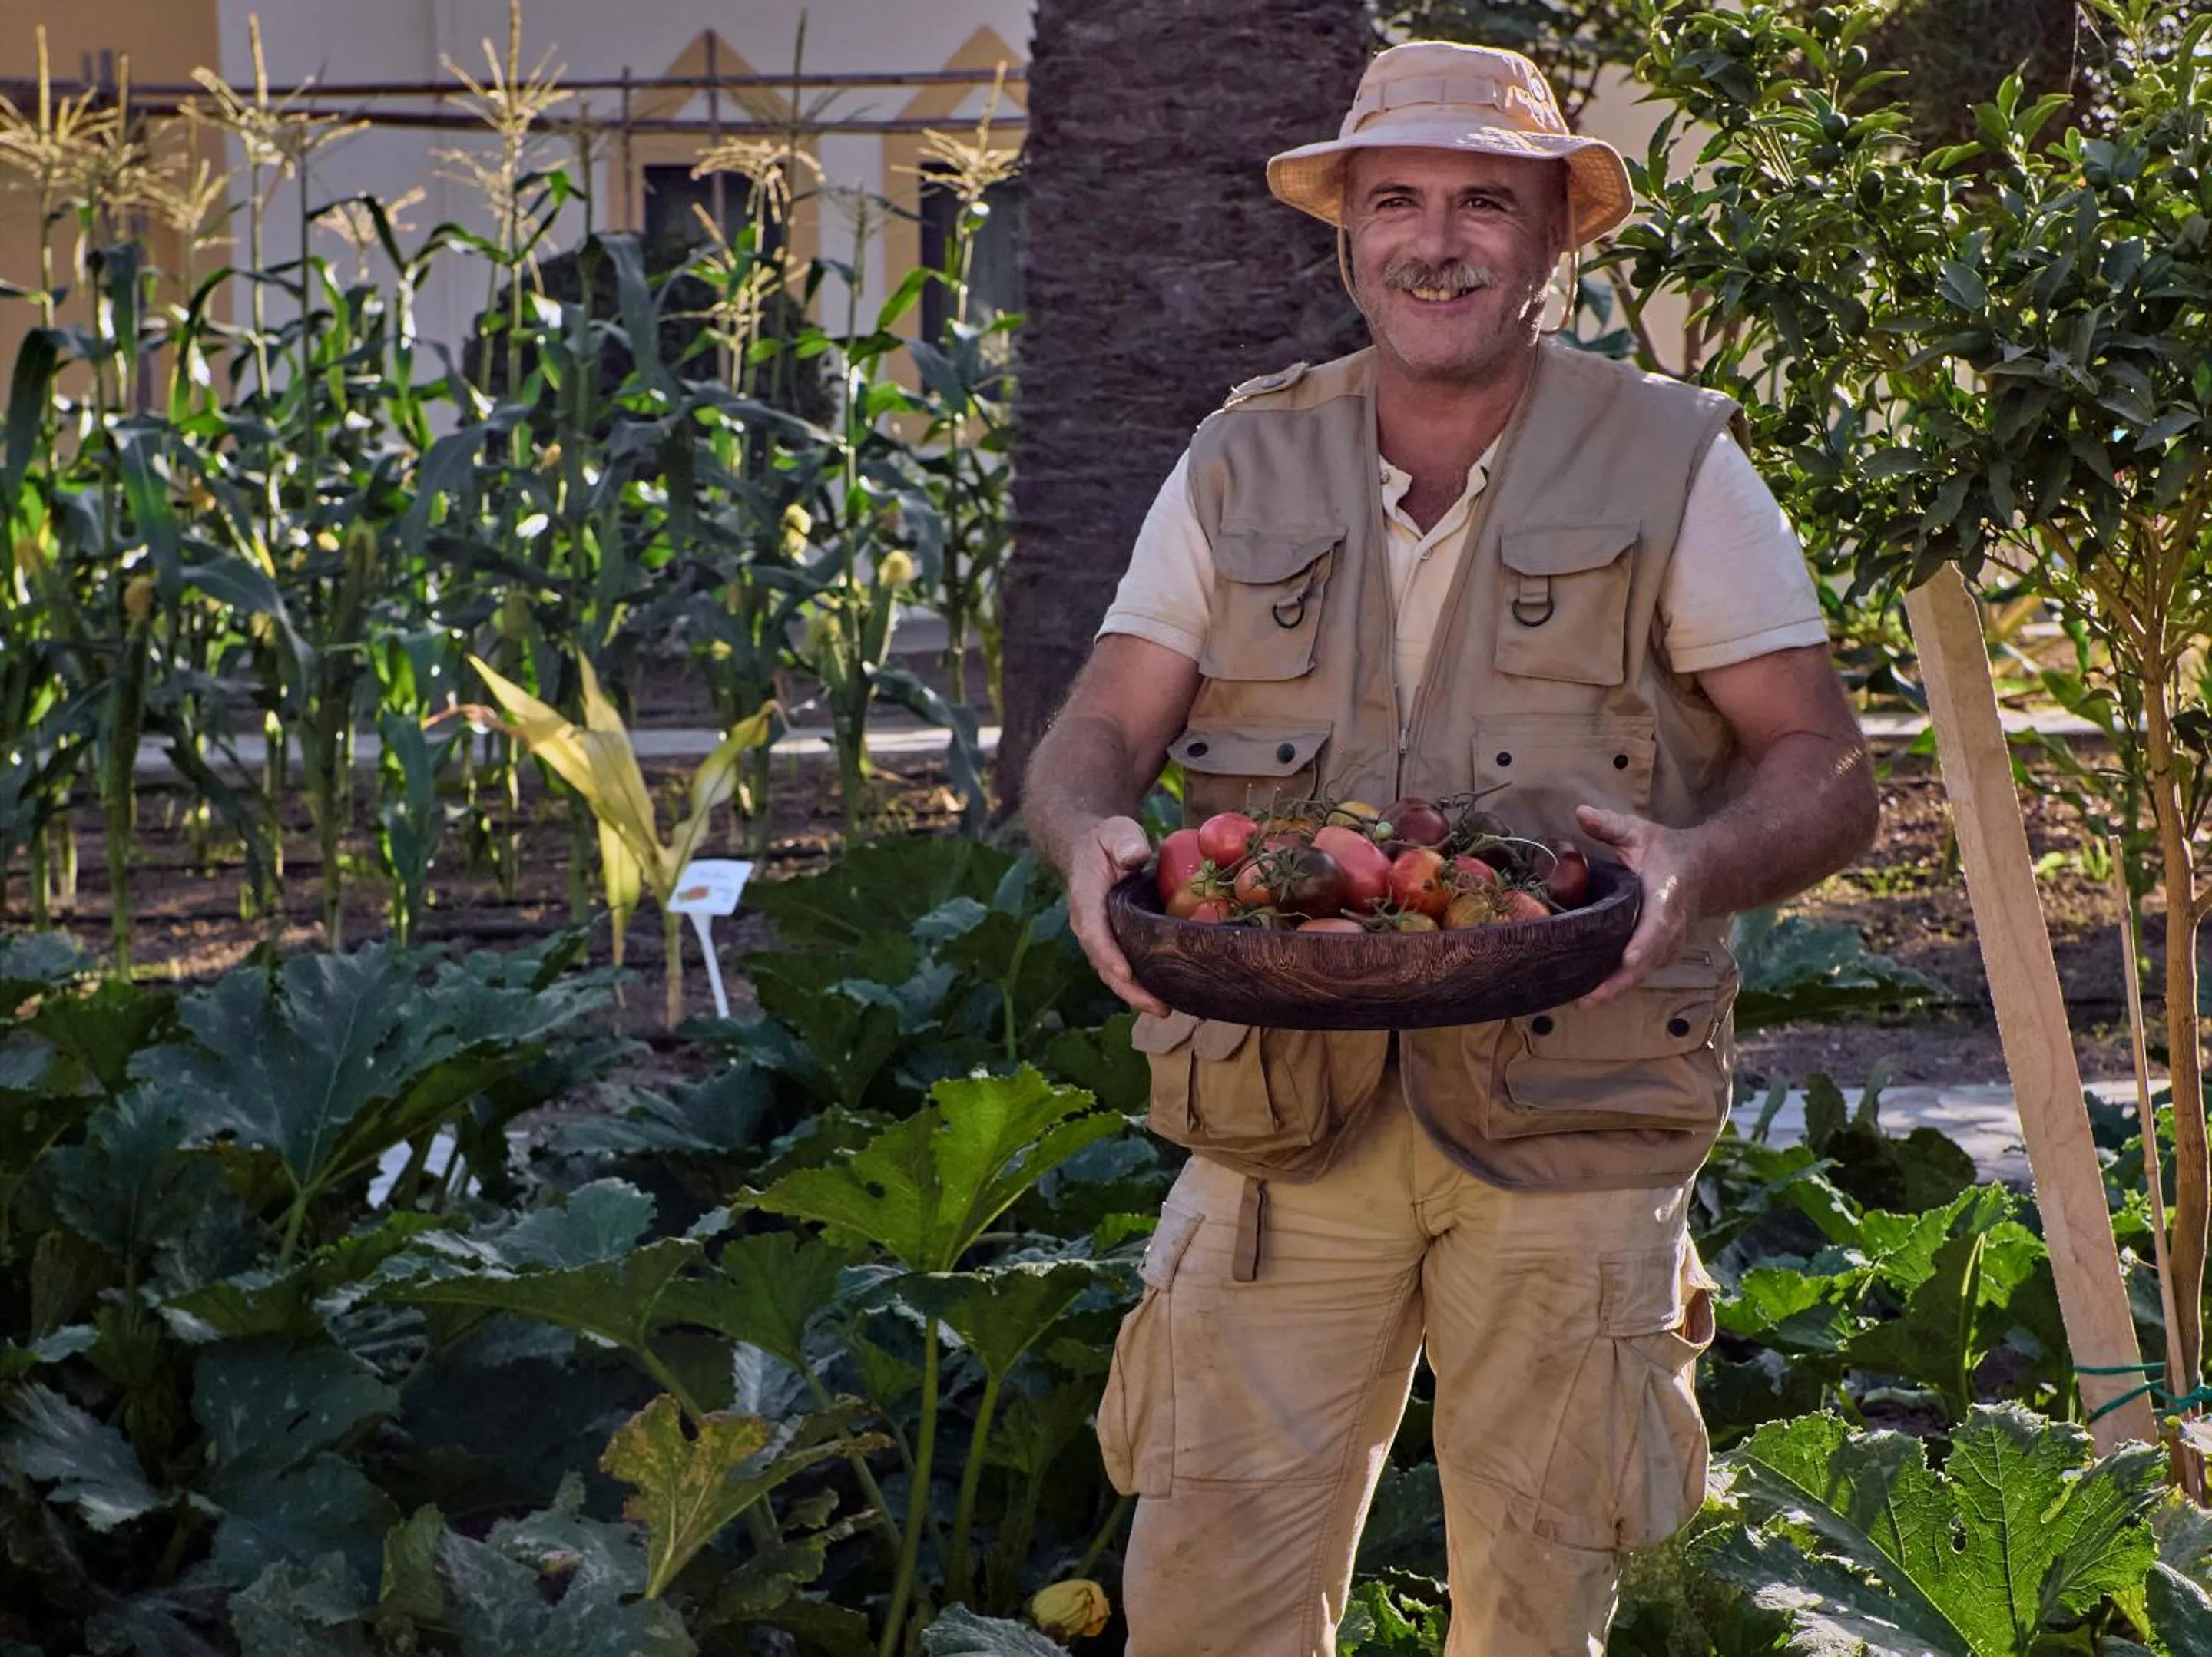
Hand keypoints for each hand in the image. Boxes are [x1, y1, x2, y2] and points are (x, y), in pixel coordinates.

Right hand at [1064, 815, 1168, 1016]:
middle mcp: (1087, 925)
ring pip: (1113, 974)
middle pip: (1104, 965)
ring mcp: (1099, 938)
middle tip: (1161, 1008)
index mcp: (1086, 900)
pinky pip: (1124, 969)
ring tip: (1167, 1011)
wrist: (1090, 850)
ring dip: (1137, 995)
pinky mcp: (1113, 944)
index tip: (1127, 973)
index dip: (1109, 954)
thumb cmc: (1107, 841)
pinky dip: (1142, 986)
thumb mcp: (1115, 831)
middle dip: (1130, 990)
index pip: (1094, 931)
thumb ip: (1124, 841)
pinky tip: (1168, 997)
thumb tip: (1136, 856)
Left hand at [1574, 805, 1700, 1004]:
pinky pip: (1638, 975)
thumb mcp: (1640, 834)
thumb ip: (1611, 826)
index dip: (1643, 944)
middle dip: (1618, 983)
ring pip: (1641, 975)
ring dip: (1614, 990)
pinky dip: (1617, 986)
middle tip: (1585, 999)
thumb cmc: (1667, 853)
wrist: (1703, 873)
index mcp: (1666, 899)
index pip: (1658, 926)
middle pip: (1647, 963)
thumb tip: (1580, 813)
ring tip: (1580, 1002)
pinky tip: (1587, 996)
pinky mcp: (1658, 956)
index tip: (1628, 959)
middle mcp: (1669, 930)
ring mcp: (1666, 947)